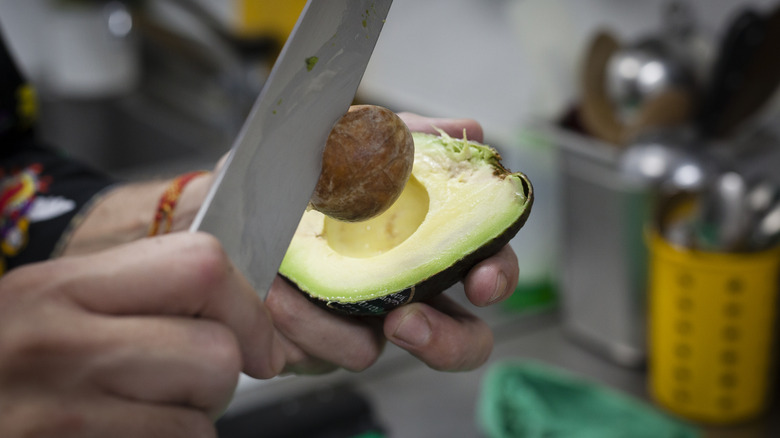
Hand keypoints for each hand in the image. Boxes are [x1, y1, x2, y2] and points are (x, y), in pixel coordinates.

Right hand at [0, 233, 283, 437]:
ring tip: (146, 412)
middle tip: (188, 382)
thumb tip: (232, 299)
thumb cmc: (4, 360)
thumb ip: (130, 290)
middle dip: (219, 376)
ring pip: (200, 421)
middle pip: (216, 354)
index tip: (254, 338)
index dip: (246, 306)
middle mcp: (58, 346)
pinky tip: (125, 436)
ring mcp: (62, 417)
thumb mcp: (46, 303)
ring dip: (191, 421)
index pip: (201, 266)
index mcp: (58, 286)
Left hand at [265, 113, 518, 373]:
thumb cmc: (303, 175)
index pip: (480, 270)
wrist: (234, 198)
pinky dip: (293, 322)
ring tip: (294, 295)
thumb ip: (410, 141)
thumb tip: (470, 132)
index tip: (481, 281)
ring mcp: (350, 325)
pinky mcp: (302, 346)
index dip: (495, 276)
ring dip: (334, 329)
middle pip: (456, 339)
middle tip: (408, 323)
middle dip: (448, 341)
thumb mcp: (354, 142)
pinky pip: (307, 352)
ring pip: (370, 353)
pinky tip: (273, 294)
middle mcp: (396, 295)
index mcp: (421, 250)